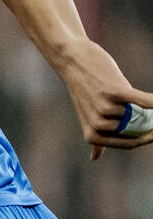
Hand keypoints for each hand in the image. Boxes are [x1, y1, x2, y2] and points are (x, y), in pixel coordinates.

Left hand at [57, 39, 152, 159]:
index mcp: (92, 135)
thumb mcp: (87, 117)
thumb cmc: (85, 89)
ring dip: (146, 106)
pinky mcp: (114, 91)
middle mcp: (98, 125)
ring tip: (132, 95)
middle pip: (138, 130)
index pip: (129, 144)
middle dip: (152, 124)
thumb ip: (96, 137)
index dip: (147, 138)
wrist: (73, 61)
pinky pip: (145, 101)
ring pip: (140, 112)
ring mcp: (105, 108)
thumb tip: (94, 158)